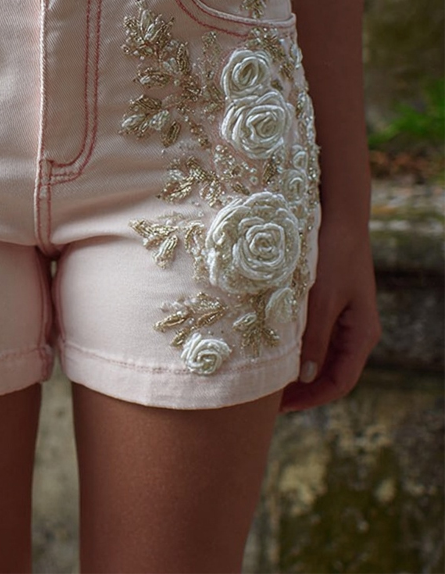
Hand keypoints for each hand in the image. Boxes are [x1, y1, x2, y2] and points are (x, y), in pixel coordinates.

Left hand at [281, 216, 380, 411]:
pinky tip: (270, 350)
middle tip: (263, 400)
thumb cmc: (331, 255)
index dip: (310, 399)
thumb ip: (313, 338)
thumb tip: (303, 377)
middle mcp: (354, 331)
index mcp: (361, 335)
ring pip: (317, 356)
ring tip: (263, 378)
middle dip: (299, 389)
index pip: (339, 382)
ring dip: (293, 369)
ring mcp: (341, 319)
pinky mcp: (327, 305)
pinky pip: (311, 337)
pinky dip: (293, 348)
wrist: (337, 218)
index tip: (279, 407)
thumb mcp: (319, 299)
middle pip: (327, 373)